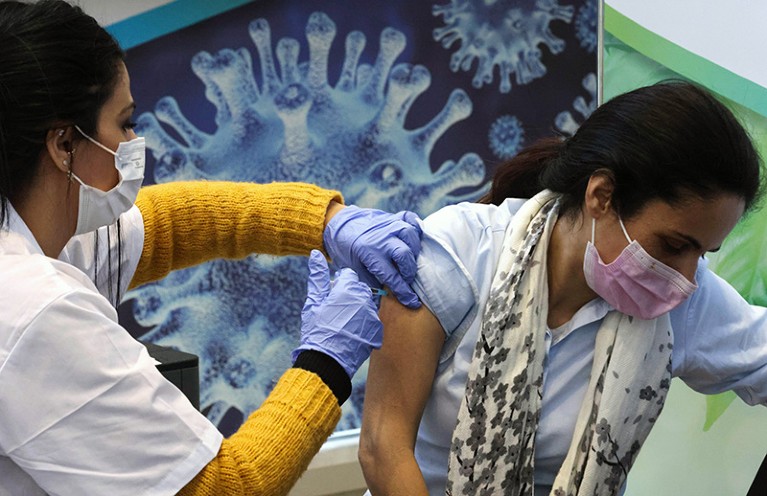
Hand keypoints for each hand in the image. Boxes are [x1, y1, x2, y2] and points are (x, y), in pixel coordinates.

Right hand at [293, 250, 383, 377]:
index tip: (332, 296)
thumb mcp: (313, 302)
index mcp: (348, 289)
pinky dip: (363, 323)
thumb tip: (316, 254)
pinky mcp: (377, 330)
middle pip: (359, 288)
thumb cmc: (317, 331)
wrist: (326, 362)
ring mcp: (373, 315)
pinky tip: (351, 332)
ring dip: (357, 309)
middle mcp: (365, 299)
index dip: (338, 284)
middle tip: (336, 311)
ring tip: (342, 323)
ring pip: (366, 303)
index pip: (348, 275)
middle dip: (349, 295)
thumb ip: (317, 276)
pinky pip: (372, 319)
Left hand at [323, 205, 421, 308]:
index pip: (391, 275)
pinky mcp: (392, 216)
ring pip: (410, 235)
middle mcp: (381, 237)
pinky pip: (410, 217)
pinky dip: (416, 226)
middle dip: (409, 271)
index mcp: (368, 252)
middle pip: (405, 254)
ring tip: (410, 259)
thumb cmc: (345, 249)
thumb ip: (369, 281)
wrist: (338, 223)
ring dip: (414, 250)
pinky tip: (415, 237)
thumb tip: (384, 297)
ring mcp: (388, 224)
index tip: (412, 301)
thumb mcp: (352, 268)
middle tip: (407, 278)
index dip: (403, 291)